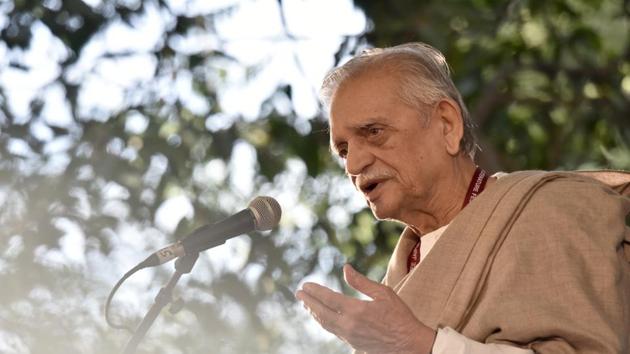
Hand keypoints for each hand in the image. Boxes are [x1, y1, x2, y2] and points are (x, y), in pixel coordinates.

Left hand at [295, 264, 435, 353]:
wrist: (409, 344)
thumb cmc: (399, 316)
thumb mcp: (383, 293)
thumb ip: (361, 282)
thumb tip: (345, 268)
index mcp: (356, 310)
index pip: (328, 299)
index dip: (315, 291)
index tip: (305, 285)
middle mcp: (349, 325)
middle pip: (322, 313)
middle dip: (309, 302)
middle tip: (299, 294)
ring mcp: (350, 337)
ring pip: (326, 324)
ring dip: (314, 313)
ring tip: (307, 305)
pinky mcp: (353, 344)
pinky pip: (333, 331)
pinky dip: (324, 322)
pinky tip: (323, 317)